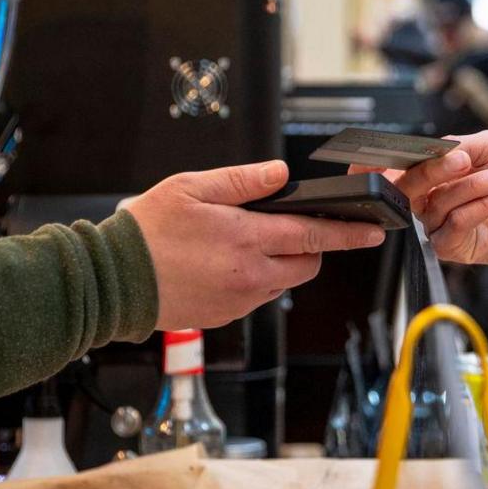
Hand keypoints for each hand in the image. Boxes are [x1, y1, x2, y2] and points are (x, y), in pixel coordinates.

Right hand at [123, 161, 389, 329]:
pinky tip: (226, 262)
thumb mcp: (191, 188)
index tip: (374, 231)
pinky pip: (258, 296)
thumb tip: (281, 173)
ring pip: (284, 281)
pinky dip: (257, 278)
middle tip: (289, 226)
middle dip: (311, 245)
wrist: (112, 282)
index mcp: (245, 239)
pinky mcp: (226, 315)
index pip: (313, 234)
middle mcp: (249, 275)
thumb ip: (242, 181)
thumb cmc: (145, 232)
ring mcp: (239, 300)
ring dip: (282, 262)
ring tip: (245, 241)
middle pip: (307, 263)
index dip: (348, 232)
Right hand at [381, 132, 487, 278]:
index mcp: (436, 174)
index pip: (407, 166)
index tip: (437, 151)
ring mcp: (441, 226)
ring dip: (476, 185)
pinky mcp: (455, 248)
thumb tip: (431, 149)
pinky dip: (481, 206)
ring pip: (438, 203)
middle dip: (436, 169)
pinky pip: (454, 224)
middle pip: (409, 187)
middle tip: (466, 160)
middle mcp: (433, 200)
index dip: (409, 159)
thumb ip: (457, 145)